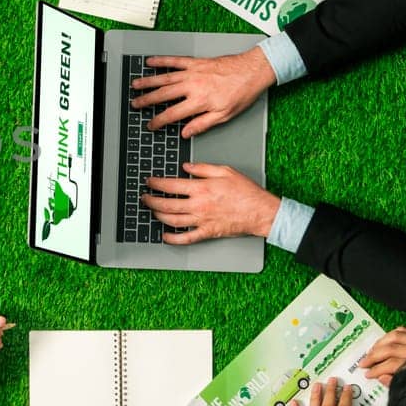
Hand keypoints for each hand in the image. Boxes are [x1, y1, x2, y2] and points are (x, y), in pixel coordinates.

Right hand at [130, 50, 274, 137]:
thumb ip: (203, 124)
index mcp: (200, 102)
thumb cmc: (242, 92)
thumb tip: (187, 132)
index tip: (151, 125)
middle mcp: (193, 86)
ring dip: (148, 81)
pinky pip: (175, 61)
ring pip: (165, 78)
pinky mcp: (196, 62)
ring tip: (135, 84)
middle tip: (135, 104)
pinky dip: (162, 61)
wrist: (253, 70)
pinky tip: (151, 62)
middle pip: (163, 95)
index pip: (172, 114)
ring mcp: (193, 72)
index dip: (158, 121)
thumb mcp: (225, 115)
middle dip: (146, 100)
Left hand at [143, 163, 279, 244]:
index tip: (149, 182)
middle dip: (151, 201)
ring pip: (172, 220)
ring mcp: (202, 220)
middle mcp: (199, 205)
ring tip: (152, 211)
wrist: (261, 212)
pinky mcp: (207, 232)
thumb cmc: (246, 192)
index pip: (171, 186)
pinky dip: (173, 238)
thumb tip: (186, 166)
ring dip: (158, 216)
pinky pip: (186, 238)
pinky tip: (165, 236)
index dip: (156, 184)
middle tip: (144, 197)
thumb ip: (203, 168)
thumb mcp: (225, 171)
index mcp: (202, 188)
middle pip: (166, 204)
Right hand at [359, 327, 405, 385]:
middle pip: (391, 347)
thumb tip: (381, 377)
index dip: (377, 369)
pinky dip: (391, 334)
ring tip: (371, 352)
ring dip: (380, 343)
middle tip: (364, 363)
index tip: (368, 374)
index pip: (393, 364)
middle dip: (374, 355)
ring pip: (395, 335)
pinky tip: (384, 341)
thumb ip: (401, 382)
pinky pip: (404, 330)